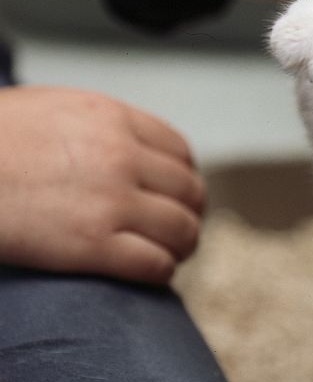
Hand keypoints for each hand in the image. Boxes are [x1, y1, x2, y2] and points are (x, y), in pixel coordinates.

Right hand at [0, 86, 204, 283]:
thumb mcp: (55, 107)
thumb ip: (98, 123)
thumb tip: (121, 139)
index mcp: (115, 119)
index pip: (180, 152)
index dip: (184, 177)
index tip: (177, 194)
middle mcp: (123, 157)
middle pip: (189, 191)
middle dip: (189, 213)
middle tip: (178, 229)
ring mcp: (111, 201)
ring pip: (182, 228)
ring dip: (182, 245)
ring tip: (171, 255)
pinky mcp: (91, 245)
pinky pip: (154, 263)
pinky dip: (160, 271)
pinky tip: (151, 273)